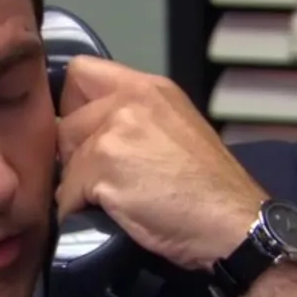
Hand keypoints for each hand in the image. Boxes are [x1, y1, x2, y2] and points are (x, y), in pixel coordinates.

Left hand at [55, 56, 265, 269]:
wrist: (233, 224)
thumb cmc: (211, 191)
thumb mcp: (177, 131)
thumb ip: (135, 121)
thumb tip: (93, 135)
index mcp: (149, 88)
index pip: (82, 72)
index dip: (75, 105)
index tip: (85, 133)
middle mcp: (129, 100)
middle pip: (66, 120)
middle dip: (74, 153)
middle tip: (100, 178)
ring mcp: (114, 132)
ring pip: (63, 158)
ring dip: (76, 184)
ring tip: (107, 201)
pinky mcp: (102, 167)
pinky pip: (66, 193)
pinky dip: (78, 211)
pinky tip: (105, 218)